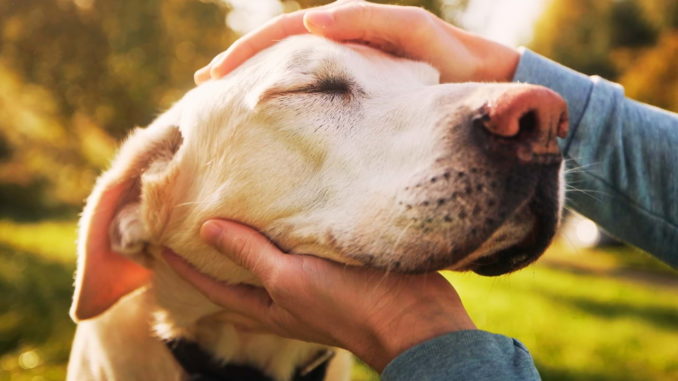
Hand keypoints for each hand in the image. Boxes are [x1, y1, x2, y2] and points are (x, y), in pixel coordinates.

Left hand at [163, 219, 475, 371]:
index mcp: (268, 305)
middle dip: (214, 252)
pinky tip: (286, 205)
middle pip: (239, 273)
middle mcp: (285, 295)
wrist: (412, 316)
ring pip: (270, 256)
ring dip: (250, 236)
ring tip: (232, 207)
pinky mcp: (336, 263)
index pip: (213, 286)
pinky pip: (300, 243)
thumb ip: (251, 254)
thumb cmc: (346, 304)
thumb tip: (207, 230)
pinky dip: (286, 226)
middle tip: (191, 221)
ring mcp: (311, 281)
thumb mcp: (289, 279)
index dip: (184, 267)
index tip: (158, 242)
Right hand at [194, 0, 519, 83]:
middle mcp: (342, 53)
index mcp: (348, 31)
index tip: (215, 76)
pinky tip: (270, 132)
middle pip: (278, 56)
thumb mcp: (414, 33)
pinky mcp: (361, 107)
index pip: (285, 35)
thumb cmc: (453, 58)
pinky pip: (315, 106)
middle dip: (239, 69)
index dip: (248, 52)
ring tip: (224, 112)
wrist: (485, 90)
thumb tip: (314, 21)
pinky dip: (289, 112)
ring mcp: (349, 81)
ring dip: (257, 91)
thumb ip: (369, 22)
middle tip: (204, 91)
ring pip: (292, 82)